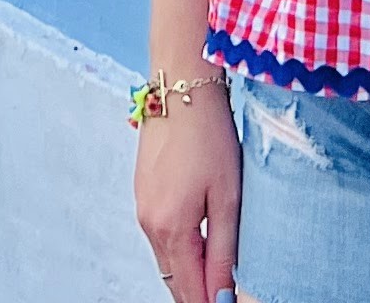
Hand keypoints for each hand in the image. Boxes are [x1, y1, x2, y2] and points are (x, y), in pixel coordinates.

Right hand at [133, 86, 239, 302]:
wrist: (180, 87)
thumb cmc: (210, 137)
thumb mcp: (227, 198)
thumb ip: (223, 253)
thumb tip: (220, 297)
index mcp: (170, 228)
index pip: (190, 291)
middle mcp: (148, 223)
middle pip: (174, 281)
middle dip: (199, 292)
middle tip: (227, 292)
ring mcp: (142, 207)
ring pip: (166, 260)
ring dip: (190, 271)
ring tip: (219, 269)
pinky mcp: (142, 193)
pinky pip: (160, 237)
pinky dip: (180, 248)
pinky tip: (201, 239)